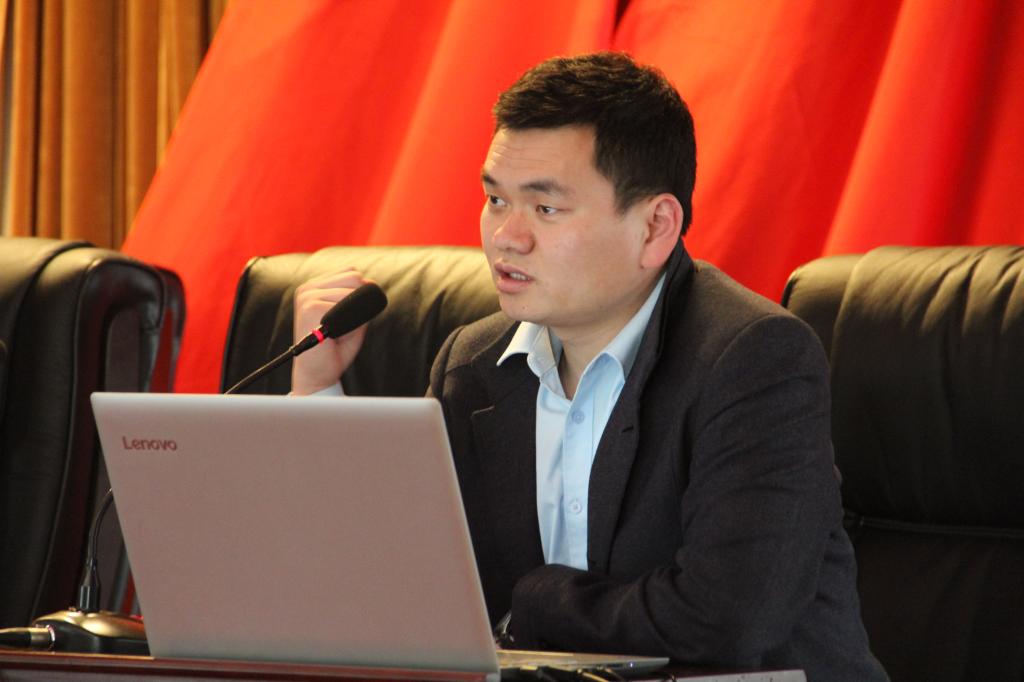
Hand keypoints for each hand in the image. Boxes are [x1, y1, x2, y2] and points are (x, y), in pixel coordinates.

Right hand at [291, 269, 371, 394]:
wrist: (317, 374)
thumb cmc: (334, 349)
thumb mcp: (351, 318)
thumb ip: (359, 300)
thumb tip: (371, 284)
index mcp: (314, 288)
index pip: (350, 273)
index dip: (362, 292)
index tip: (353, 315)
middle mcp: (308, 288)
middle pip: (354, 277)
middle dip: (359, 302)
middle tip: (345, 326)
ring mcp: (307, 296)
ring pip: (352, 291)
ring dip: (353, 315)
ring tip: (337, 332)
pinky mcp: (311, 307)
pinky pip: (347, 304)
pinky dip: (349, 321)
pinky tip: (334, 334)